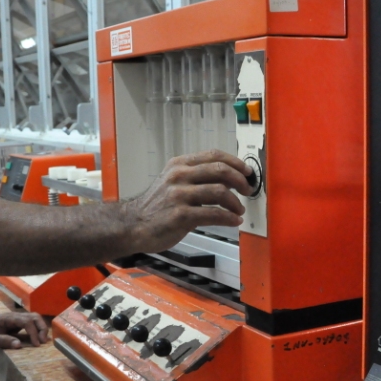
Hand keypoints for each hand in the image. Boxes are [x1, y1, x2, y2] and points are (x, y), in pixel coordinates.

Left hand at [0, 312, 48, 349]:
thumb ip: (4, 340)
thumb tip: (19, 345)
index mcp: (9, 318)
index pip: (27, 322)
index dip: (34, 332)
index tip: (37, 345)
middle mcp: (16, 315)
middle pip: (35, 317)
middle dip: (42, 328)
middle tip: (43, 342)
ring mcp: (19, 317)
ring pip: (35, 318)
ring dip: (42, 328)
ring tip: (43, 341)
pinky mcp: (20, 322)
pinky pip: (32, 322)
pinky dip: (38, 329)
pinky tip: (39, 338)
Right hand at [122, 150, 252, 254]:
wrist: (133, 225)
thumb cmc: (157, 206)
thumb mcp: (173, 182)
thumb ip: (196, 176)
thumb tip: (229, 177)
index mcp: (179, 164)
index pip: (214, 155)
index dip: (235, 162)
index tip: (247, 171)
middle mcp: (179, 176)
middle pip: (220, 170)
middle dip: (240, 181)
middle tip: (247, 190)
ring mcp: (179, 195)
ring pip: (220, 191)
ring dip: (235, 202)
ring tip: (239, 210)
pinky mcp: (180, 215)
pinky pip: (213, 214)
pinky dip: (228, 218)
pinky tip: (233, 221)